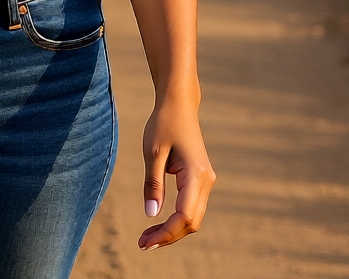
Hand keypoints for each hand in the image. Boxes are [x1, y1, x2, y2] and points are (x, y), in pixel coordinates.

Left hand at [138, 99, 214, 250]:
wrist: (178, 104)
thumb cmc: (164, 124)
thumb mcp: (153, 152)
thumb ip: (153, 184)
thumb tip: (151, 215)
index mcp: (196, 175)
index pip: (184, 216)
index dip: (166, 233)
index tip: (145, 242)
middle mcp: (206, 181)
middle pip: (191, 222)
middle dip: (168, 236)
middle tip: (142, 244)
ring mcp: (206, 180)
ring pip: (192, 217)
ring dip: (172, 229)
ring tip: (147, 237)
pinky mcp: (200, 179)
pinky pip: (191, 207)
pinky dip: (176, 219)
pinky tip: (159, 224)